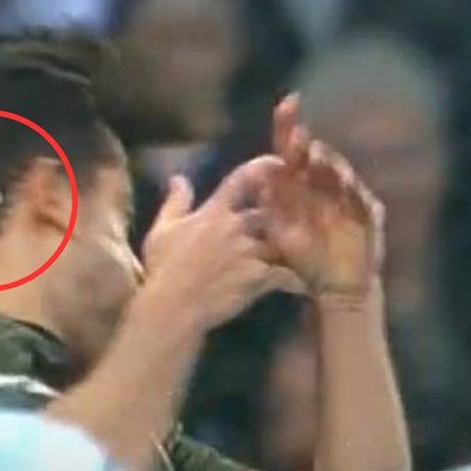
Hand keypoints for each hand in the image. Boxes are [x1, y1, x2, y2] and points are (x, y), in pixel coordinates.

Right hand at [142, 159, 304, 330]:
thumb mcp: (161, 231)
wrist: (172, 306)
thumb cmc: (163, 268)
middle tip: (301, 210)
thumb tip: (178, 178)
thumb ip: (175, 203)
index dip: (264, 167)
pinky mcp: (259, 278)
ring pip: (284, 241)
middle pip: (271, 210)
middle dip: (285, 210)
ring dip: (295, 244)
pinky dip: (297, 280)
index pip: (242, 179)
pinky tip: (306, 285)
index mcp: (214, 212)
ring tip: (309, 247)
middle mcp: (236, 227)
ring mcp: (250, 252)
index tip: (279, 164)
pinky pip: (286, 275)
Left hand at [266, 95, 384, 296]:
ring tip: (315, 157)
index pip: (292, 148)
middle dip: (307, 145)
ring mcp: (350, 198)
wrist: (338, 287)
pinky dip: (353, 193)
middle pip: (317, 157)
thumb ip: (273, 202)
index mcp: (301, 183)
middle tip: (297, 134)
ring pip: (339, 175)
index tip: (288, 101)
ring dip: (328, 165)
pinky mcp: (370, 215)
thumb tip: (259, 173)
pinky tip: (345, 185)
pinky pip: (362, 201)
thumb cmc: (306, 258)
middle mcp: (326, 185)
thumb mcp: (281, 229)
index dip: (289, 125)